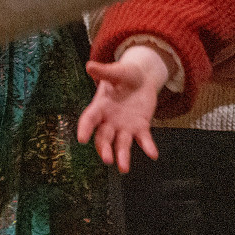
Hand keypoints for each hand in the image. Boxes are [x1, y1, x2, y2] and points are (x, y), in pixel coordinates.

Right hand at [76, 45, 166, 171]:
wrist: (142, 78)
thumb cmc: (125, 74)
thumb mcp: (117, 71)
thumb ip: (105, 71)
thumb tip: (90, 66)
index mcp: (100, 106)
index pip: (89, 119)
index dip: (84, 128)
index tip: (81, 139)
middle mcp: (109, 121)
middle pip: (104, 138)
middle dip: (105, 149)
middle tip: (108, 159)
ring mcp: (125, 126)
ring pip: (121, 144)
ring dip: (122, 156)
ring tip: (124, 168)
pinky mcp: (140, 128)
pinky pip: (143, 139)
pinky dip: (148, 147)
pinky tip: (153, 154)